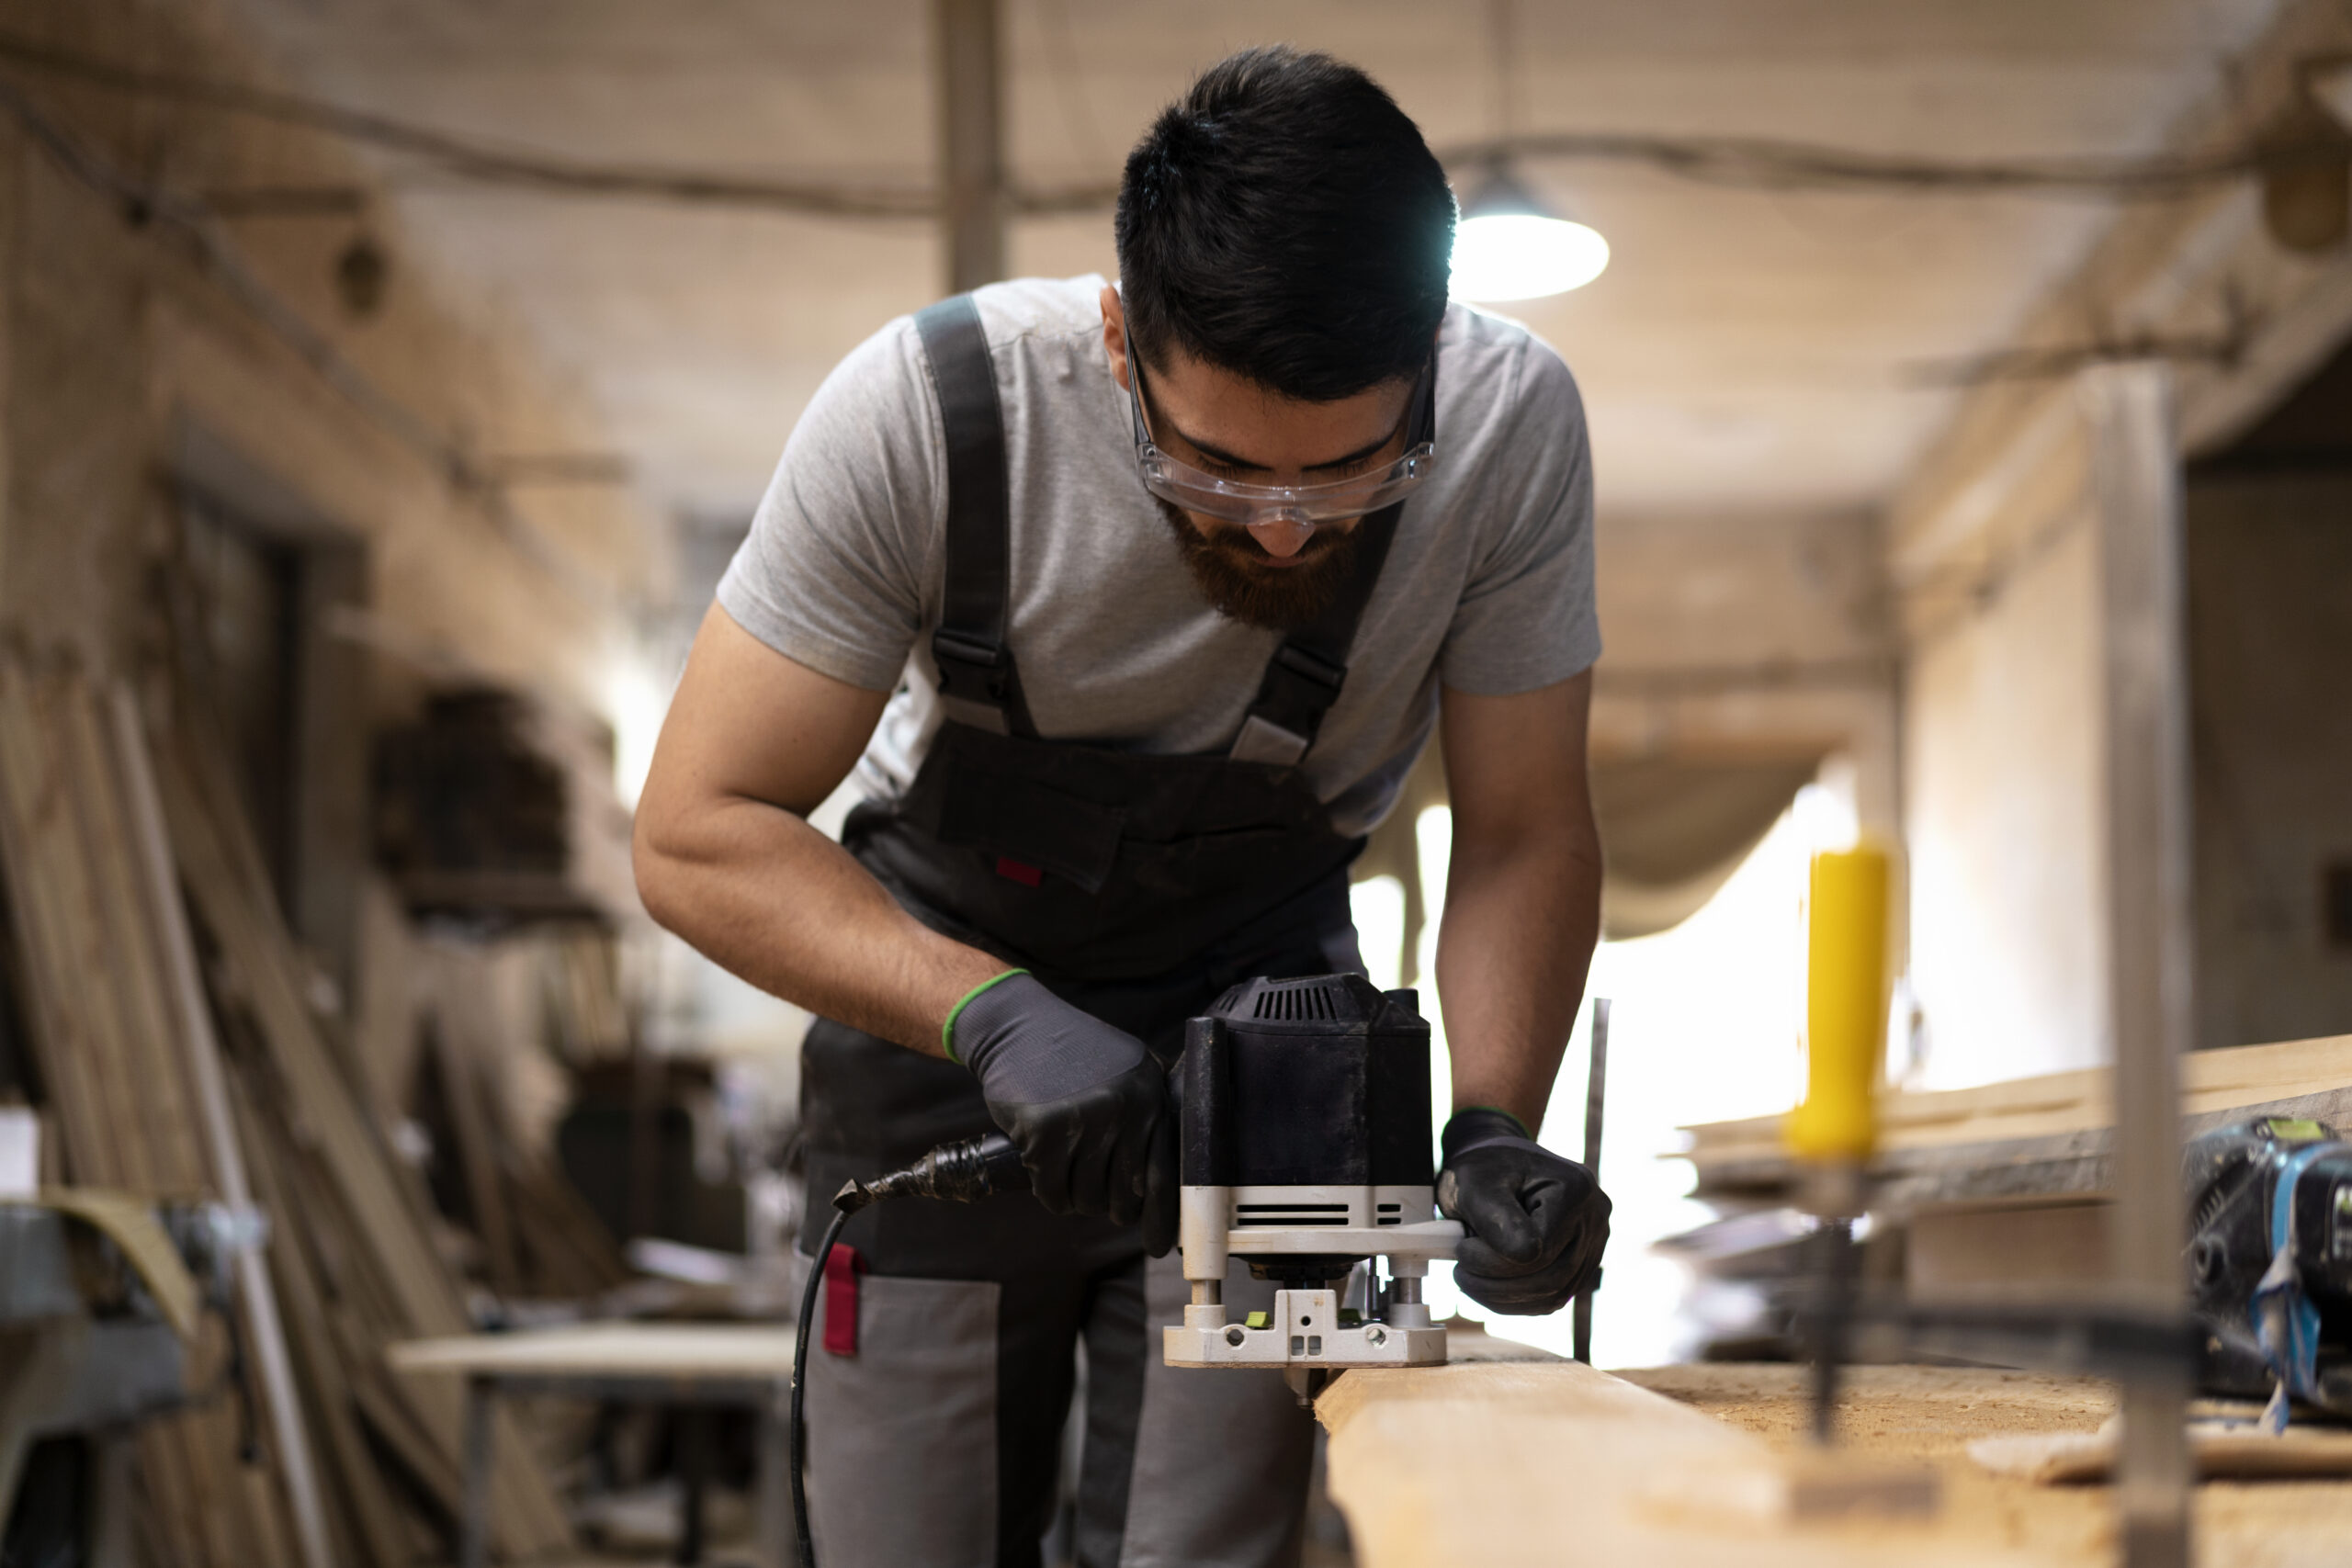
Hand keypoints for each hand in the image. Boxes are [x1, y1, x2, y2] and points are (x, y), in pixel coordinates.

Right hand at [949, 972, 1176, 1253]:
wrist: (1018, 1027)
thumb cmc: (1074, 1055)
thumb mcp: (1128, 1072)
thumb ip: (1148, 1115)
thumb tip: (1158, 1184)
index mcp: (1150, 1096)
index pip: (1163, 1174)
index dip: (1160, 1217)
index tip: (1157, 1245)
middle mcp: (1124, 1108)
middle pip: (1122, 1196)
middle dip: (1108, 1206)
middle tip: (1094, 1194)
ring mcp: (1084, 1119)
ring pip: (1085, 1198)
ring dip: (1075, 1197)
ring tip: (1066, 1169)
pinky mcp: (1043, 1131)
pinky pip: (1051, 1191)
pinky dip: (1048, 1191)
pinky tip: (1044, 1168)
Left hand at [1436, 1108, 1609, 1314]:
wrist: (1495, 1165)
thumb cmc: (1484, 1168)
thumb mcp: (1477, 1183)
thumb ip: (1496, 1218)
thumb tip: (1522, 1257)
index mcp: (1575, 1188)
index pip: (1539, 1249)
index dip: (1493, 1261)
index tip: (1460, 1249)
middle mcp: (1594, 1217)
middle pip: (1552, 1277)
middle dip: (1497, 1286)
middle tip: (1459, 1274)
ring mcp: (1593, 1243)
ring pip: (1554, 1295)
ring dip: (1504, 1298)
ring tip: (1469, 1279)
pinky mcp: (1581, 1265)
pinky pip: (1553, 1297)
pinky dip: (1516, 1301)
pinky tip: (1487, 1287)